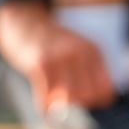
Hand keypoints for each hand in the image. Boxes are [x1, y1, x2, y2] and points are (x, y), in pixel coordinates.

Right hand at [0, 1, 115, 109]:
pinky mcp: (40, 63)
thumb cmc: (52, 45)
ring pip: (69, 99)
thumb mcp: (78, 52)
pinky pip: (46, 100)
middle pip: (87, 96)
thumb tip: (97, 102)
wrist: (22, 22)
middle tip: (67, 99)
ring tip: (55, 100)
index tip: (84, 98)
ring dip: (60, 106)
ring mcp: (60, 57)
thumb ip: (90, 74)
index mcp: (93, 50)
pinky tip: (43, 101)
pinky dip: (44, 106)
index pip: (105, 89)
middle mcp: (79, 52)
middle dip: (77, 103)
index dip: (96, 100)